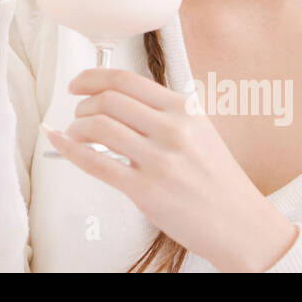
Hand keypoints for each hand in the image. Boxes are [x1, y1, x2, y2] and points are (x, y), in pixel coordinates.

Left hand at [45, 67, 298, 272]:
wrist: (242, 224)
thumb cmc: (218, 180)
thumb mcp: (200, 131)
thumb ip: (164, 112)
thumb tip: (116, 99)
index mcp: (184, 109)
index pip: (126, 80)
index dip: (92, 77)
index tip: (77, 84)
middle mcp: (172, 129)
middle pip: (108, 100)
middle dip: (82, 104)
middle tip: (78, 114)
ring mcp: (159, 160)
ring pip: (98, 126)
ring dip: (76, 126)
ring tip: (77, 134)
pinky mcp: (146, 190)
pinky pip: (96, 163)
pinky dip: (69, 149)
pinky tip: (60, 142)